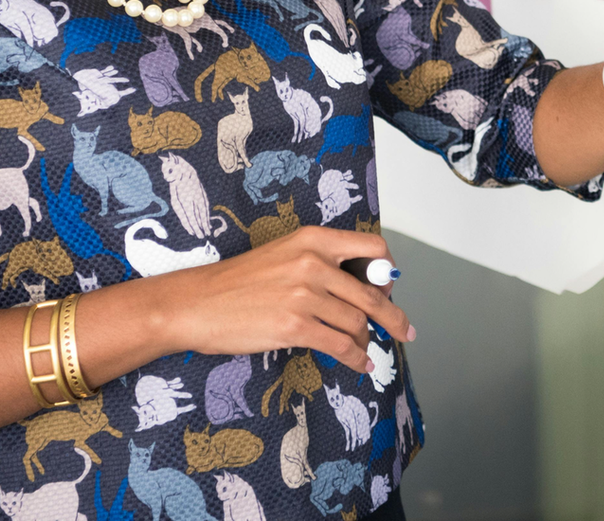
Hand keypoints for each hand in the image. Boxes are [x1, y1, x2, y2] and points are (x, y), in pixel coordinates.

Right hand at [155, 226, 412, 373]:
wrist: (199, 302)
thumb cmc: (239, 282)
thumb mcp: (284, 255)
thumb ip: (321, 264)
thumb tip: (360, 289)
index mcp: (313, 239)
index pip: (372, 249)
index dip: (387, 272)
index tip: (389, 288)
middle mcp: (313, 262)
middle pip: (373, 292)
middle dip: (393, 317)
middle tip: (404, 330)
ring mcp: (305, 295)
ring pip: (358, 322)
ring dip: (367, 341)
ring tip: (364, 350)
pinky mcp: (295, 326)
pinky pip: (341, 345)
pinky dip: (356, 359)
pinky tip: (358, 364)